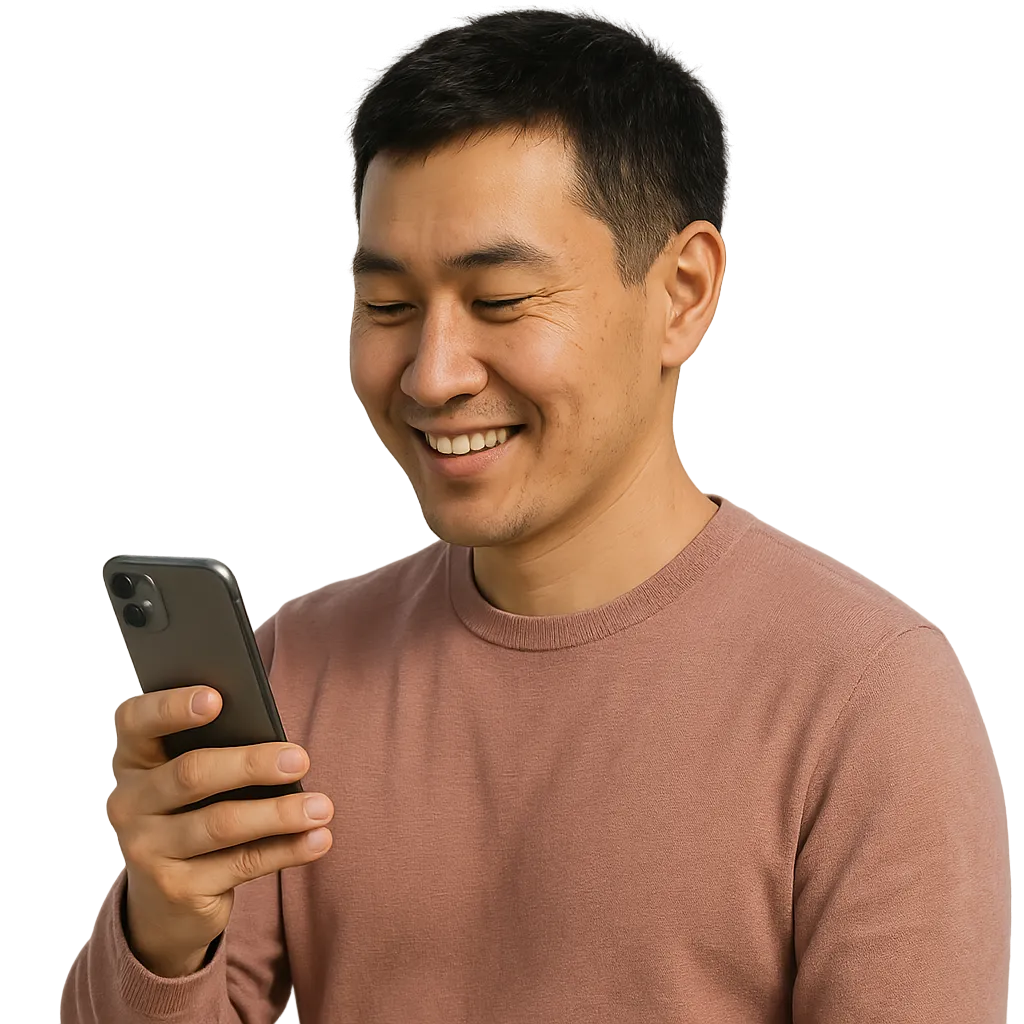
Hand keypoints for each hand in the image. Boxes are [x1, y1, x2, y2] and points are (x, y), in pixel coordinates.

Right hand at [104, 686, 333, 976]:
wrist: (165, 899)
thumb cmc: (193, 810)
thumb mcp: (190, 779)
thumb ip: (219, 749)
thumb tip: (279, 740)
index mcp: (132, 759)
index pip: (136, 721)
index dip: (171, 707)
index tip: (217, 698)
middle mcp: (128, 804)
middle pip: (192, 774)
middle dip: (252, 764)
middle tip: (301, 759)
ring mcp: (146, 851)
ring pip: (222, 824)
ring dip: (279, 813)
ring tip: (322, 806)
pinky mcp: (176, 890)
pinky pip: (242, 864)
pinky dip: (287, 849)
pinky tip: (318, 838)